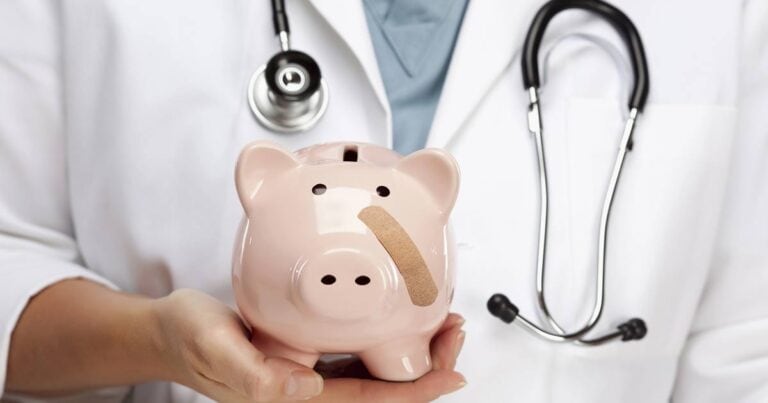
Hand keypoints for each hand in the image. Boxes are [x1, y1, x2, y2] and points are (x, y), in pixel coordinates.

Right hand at [152, 289, 465, 401]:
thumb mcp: (214, 348)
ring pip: (378, 370)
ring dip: (416, 350)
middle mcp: (310, 391)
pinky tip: (404, 316)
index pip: (369, 402)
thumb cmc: (190, 339)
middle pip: (384, 389)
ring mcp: (313, 373)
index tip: (452, 373)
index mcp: (294, 397)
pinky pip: (360, 351)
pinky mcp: (309, 352)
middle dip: (428, 367)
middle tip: (455, 331)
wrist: (171, 331)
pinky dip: (390, 335)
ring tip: (444, 322)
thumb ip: (254, 374)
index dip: (416, 391)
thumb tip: (304, 390)